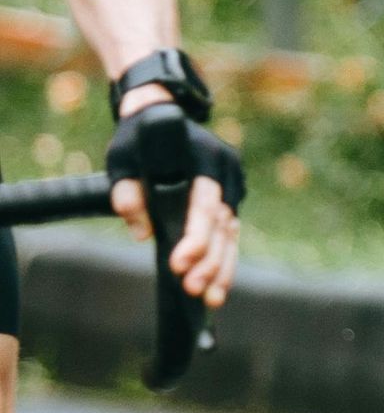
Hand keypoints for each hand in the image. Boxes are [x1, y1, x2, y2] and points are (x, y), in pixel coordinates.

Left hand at [105, 93, 245, 309]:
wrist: (160, 114)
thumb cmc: (139, 138)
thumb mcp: (122, 160)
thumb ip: (128, 193)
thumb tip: (141, 231)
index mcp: (205, 158)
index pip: (204, 204)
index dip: (195, 237)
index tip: (180, 264)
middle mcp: (225, 170)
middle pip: (223, 223)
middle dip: (210, 260)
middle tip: (194, 290)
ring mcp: (231, 182)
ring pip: (231, 230)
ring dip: (223, 265)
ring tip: (213, 299)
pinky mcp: (228, 195)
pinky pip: (229, 229)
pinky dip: (224, 256)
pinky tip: (217, 283)